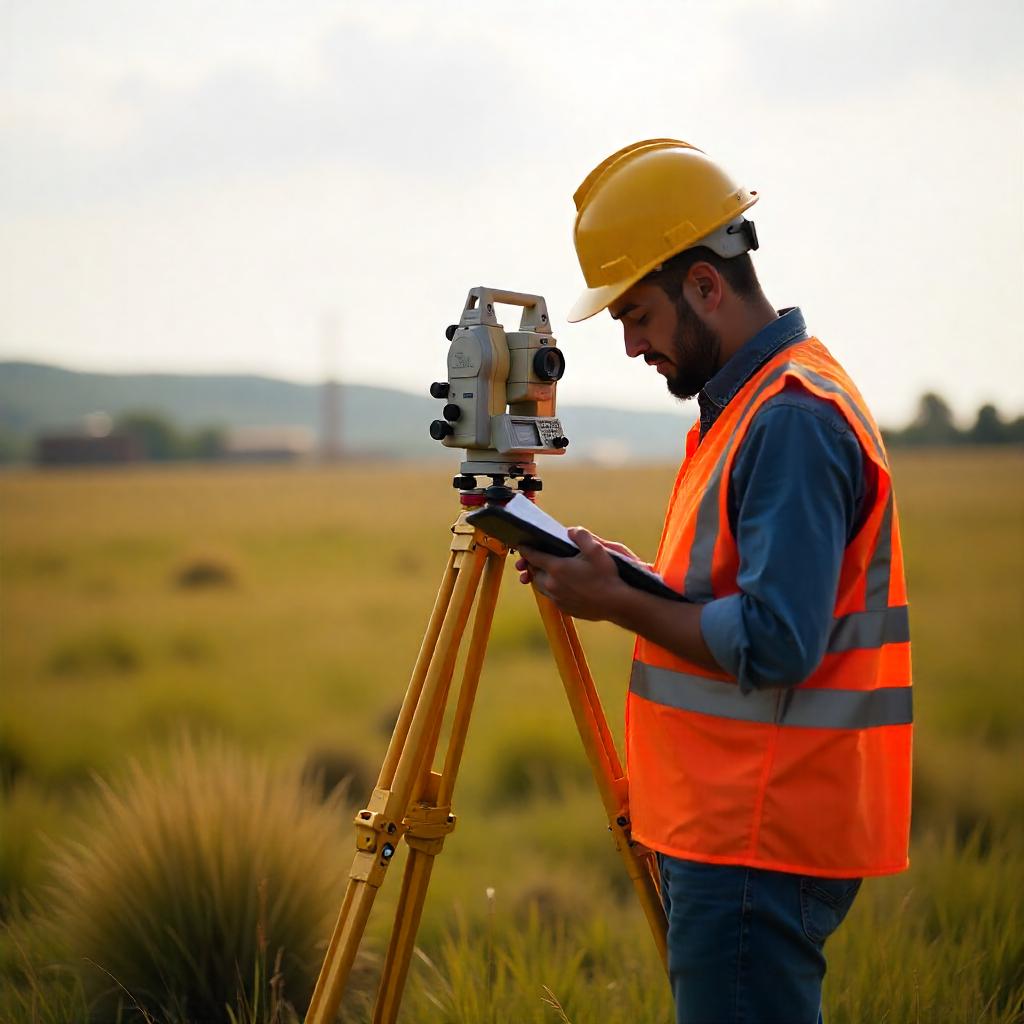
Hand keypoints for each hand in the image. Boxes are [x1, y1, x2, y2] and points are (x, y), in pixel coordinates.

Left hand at [514, 527, 631, 620]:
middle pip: (533, 572)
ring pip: (540, 586)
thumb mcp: (596, 549)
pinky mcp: (564, 608)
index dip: (526, 549)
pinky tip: (562, 584)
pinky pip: (552, 596)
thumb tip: (570, 531)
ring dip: (541, 577)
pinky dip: (552, 589)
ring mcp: (557, 598)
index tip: (521, 545)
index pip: (533, 556)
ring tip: (547, 570)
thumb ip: (581, 536)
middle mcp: (552, 585)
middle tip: (535, 557)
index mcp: (556, 568)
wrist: (617, 603)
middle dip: (532, 564)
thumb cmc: (607, 576)